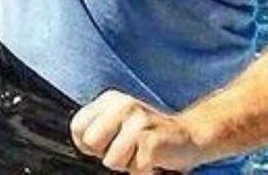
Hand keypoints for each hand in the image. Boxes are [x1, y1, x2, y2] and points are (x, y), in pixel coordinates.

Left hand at [70, 90, 206, 173]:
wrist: (190, 137)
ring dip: (128, 164)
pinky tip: (154, 158)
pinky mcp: (151, 139)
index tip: (108, 144)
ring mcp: (138, 120)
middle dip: (106, 154)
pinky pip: (134, 168)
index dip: (88, 145)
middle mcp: (122, 104)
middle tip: (127, 149)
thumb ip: (97, 128)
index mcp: (110, 100)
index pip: (77, 127)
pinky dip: (143, 170)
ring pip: (111, 160)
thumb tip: (83, 142)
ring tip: (141, 152)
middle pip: (90, 142)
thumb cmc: (149, 137)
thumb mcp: (119, 124)